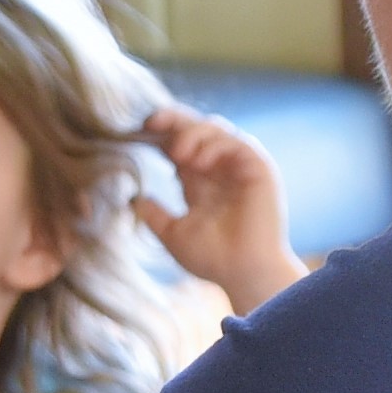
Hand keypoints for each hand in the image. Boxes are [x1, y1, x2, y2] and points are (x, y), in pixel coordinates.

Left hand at [134, 106, 304, 313]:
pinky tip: (197, 162)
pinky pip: (235, 141)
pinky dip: (213, 145)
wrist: (244, 273)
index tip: (137, 132)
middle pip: (195, 128)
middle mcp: (220, 168)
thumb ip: (155, 215)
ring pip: (215, 128)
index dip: (160, 134)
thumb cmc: (214, 258)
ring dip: (191, 133)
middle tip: (150, 121)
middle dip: (172, 119)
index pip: (179, 144)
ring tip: (176, 152)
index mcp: (201, 180)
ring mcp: (240, 165)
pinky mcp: (258, 167)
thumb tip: (133, 198)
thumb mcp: (174, 234)